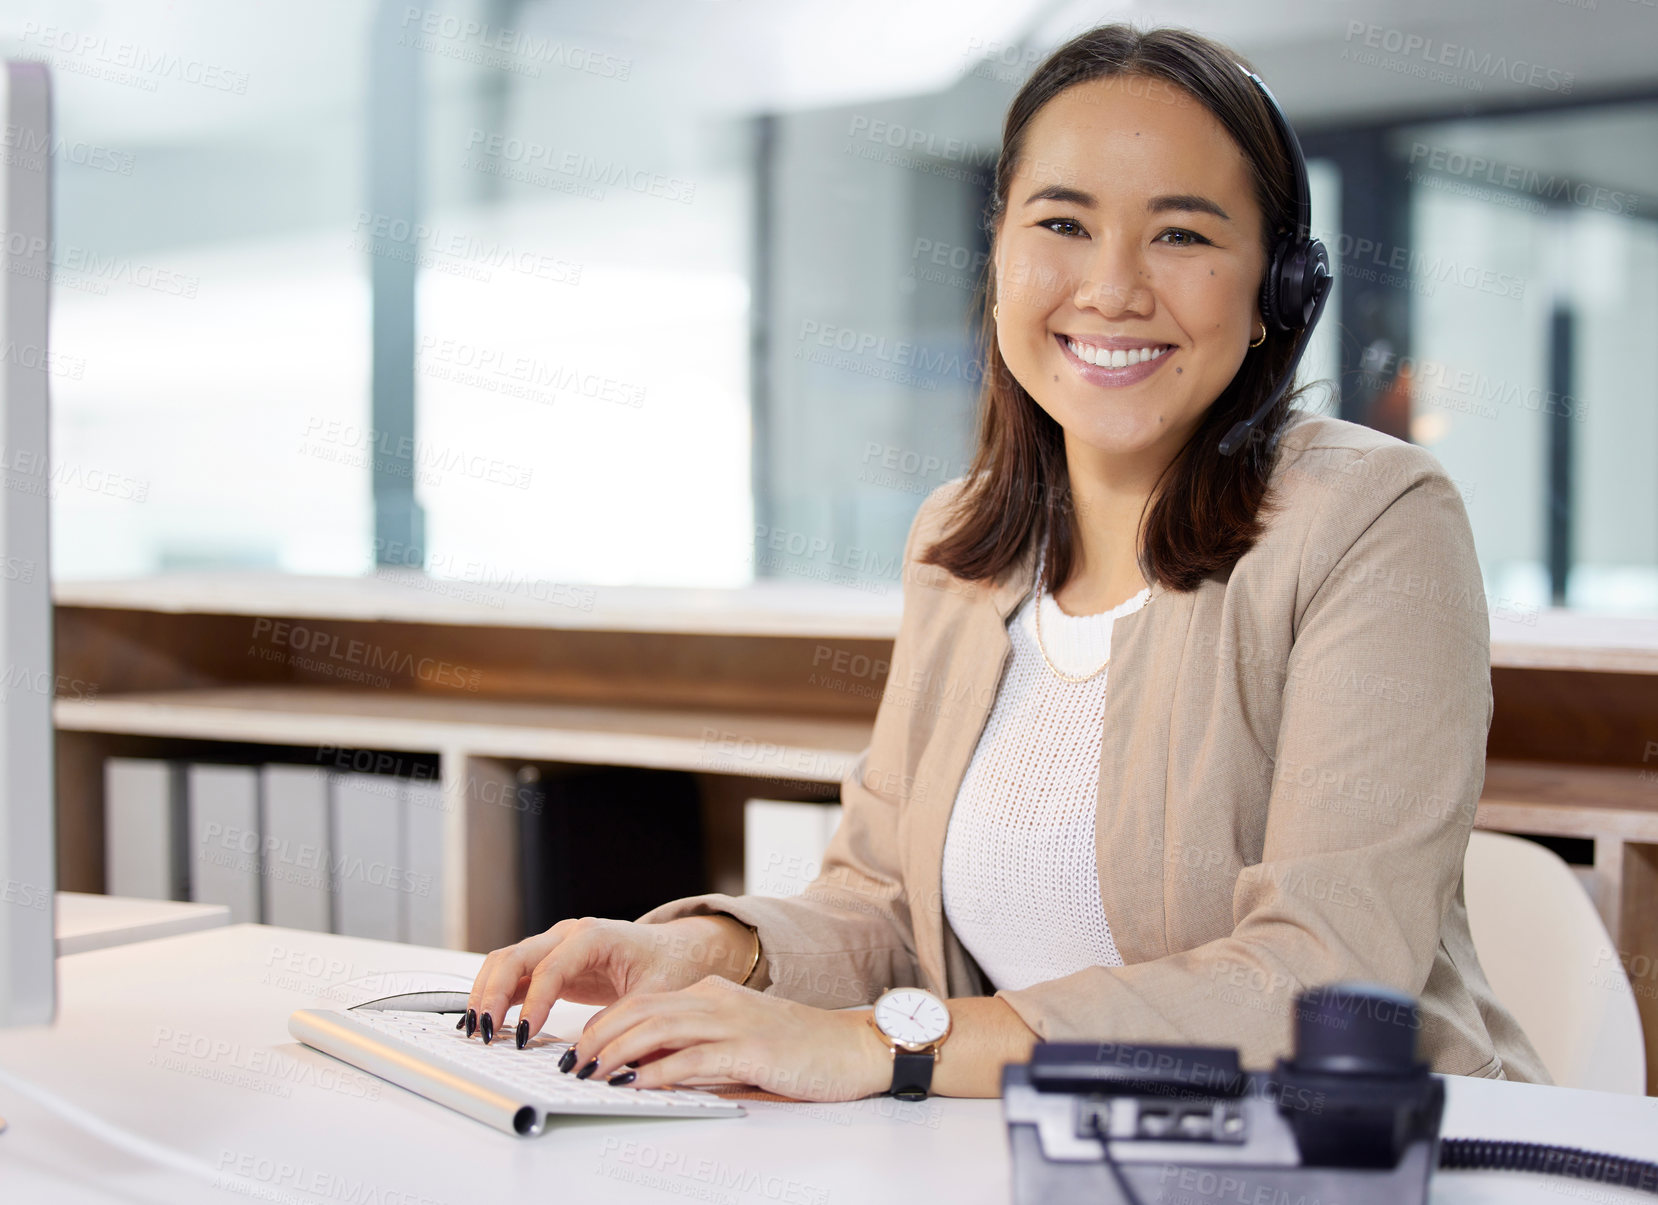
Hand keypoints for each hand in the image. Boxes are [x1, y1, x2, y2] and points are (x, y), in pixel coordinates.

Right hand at [463, 915, 752, 1044]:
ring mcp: (555, 946)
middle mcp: (568, 935)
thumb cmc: (668, 964)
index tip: (524, 1035)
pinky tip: (486, 1022)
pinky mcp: (550, 964)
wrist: (674, 949)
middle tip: (483, 1032)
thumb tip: (592, 1052)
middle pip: (516, 957)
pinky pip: (513, 975)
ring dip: (485, 993)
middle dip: (493, 993)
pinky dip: (495, 995)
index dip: (535, 1002)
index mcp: (595, 936)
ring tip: (476, 1030)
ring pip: (506, 962)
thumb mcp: (656, 993)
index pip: (552, 968)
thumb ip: (624, 1019)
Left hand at [563, 974, 893, 1100]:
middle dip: (598, 1037)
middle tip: (570, 1064)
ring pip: (657, 1029)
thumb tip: (644, 1070)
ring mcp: (734, 1022)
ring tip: (589, 1074)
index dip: (604, 1024)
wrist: (856, 1047)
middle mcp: (717, 999)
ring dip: (616, 1053)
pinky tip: (636, 1086)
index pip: (642, 1001)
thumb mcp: (739, 1040)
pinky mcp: (751, 1050)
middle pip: (640, 1010)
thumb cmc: (801, 1048)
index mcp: (712, 992)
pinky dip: (658, 1072)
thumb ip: (695, 1048)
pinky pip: (693, 1059)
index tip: (578, 1049)